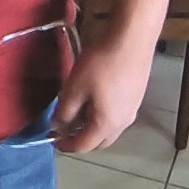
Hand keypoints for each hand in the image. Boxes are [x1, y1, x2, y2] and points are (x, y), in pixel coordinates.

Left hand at [53, 38, 149, 152]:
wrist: (131, 42)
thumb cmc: (100, 65)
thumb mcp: (75, 87)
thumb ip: (65, 111)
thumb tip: (58, 127)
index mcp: (106, 124)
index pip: (84, 145)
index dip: (67, 146)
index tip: (53, 141)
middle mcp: (123, 124)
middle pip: (99, 142)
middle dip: (81, 140)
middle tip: (64, 129)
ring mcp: (132, 112)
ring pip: (109, 130)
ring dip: (92, 128)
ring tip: (77, 113)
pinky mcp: (136, 99)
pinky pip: (117, 118)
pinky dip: (102, 117)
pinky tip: (93, 100)